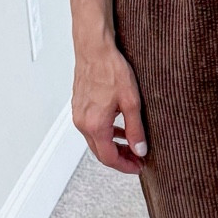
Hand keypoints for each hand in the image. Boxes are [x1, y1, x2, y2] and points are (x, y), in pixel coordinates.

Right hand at [72, 41, 147, 173]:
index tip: (137, 166)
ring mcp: (79, 115)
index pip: (109, 157)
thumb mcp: (131, 102)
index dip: (125, 166)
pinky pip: (92, 128)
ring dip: (113, 146)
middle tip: (137, 159)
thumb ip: (135, 129)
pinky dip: (106, 134)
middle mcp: (83, 123)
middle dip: (120, 158)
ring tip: (131, 146)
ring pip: (96, 141)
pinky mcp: (79, 107)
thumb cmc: (111, 70)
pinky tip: (119, 129)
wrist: (94, 50)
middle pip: (101, 152)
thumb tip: (139, 149)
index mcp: (95, 125)